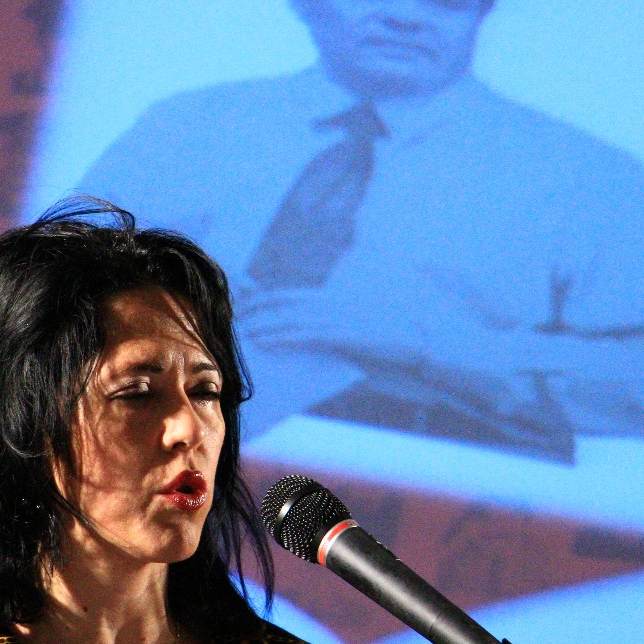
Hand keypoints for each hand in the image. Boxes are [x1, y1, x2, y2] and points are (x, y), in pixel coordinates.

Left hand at [237, 286, 427, 369]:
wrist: (411, 347)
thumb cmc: (380, 343)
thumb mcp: (349, 330)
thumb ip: (323, 330)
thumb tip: (293, 340)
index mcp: (330, 299)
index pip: (286, 296)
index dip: (260, 300)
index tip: (241, 307)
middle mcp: (330, 303)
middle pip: (281, 304)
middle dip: (254, 311)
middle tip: (232, 320)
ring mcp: (336, 318)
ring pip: (289, 319)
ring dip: (263, 326)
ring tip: (242, 335)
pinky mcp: (342, 335)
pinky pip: (304, 336)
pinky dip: (283, 339)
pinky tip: (266, 344)